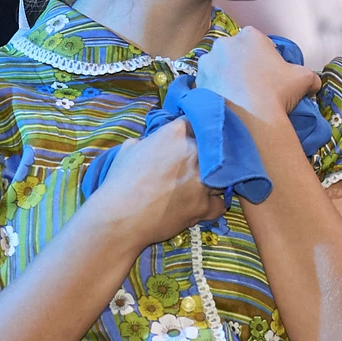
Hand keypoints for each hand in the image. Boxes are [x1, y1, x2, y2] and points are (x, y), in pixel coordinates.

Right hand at [92, 118, 226, 246]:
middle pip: (213, 150)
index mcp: (176, 134)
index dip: (191, 133)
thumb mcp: (129, 149)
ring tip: (195, 188)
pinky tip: (199, 206)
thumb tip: (150, 141)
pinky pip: (219, 203)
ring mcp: (203, 179)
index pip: (195, 124)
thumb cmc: (120, 182)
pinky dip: (210, 205)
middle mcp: (195, 153)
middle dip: (204, 157)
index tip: (187, 141)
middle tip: (191, 167)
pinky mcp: (205, 205)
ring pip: (221, 176)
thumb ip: (147, 141)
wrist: (121, 216)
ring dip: (211, 181)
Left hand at [196, 26, 320, 124]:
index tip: (270, 73)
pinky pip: (208, 84)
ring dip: (226, 77)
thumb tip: (314, 82)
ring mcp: (207, 62)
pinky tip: (226, 104)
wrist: (250, 120)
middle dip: (242, 64)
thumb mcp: (304, 79)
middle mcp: (225, 43)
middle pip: (236, 52)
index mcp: (250, 35)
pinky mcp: (197, 82)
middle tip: (254, 86)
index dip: (266, 56)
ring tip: (238, 97)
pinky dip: (215, 92)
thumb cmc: (278, 93)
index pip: (258, 41)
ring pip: (219, 67)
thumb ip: (310, 76)